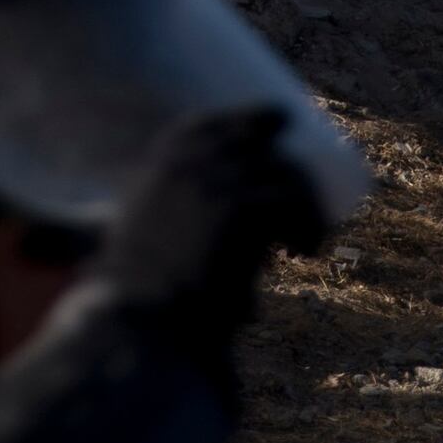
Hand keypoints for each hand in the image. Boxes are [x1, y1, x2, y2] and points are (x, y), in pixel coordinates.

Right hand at [95, 106, 326, 337]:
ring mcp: (212, 183)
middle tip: (305, 207)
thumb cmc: (138, 306)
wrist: (142, 324)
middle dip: (289, 169)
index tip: (278, 124)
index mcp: (154, 173)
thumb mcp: (133, 252)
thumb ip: (148, 238)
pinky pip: (293, 200)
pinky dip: (309, 224)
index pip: (204, 127)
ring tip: (305, 244)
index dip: (246, 119)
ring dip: (305, 204)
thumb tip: (178, 251)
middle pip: (255, 141)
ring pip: (283, 171)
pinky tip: (306, 251)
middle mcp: (184, 167)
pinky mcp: (239, 208)